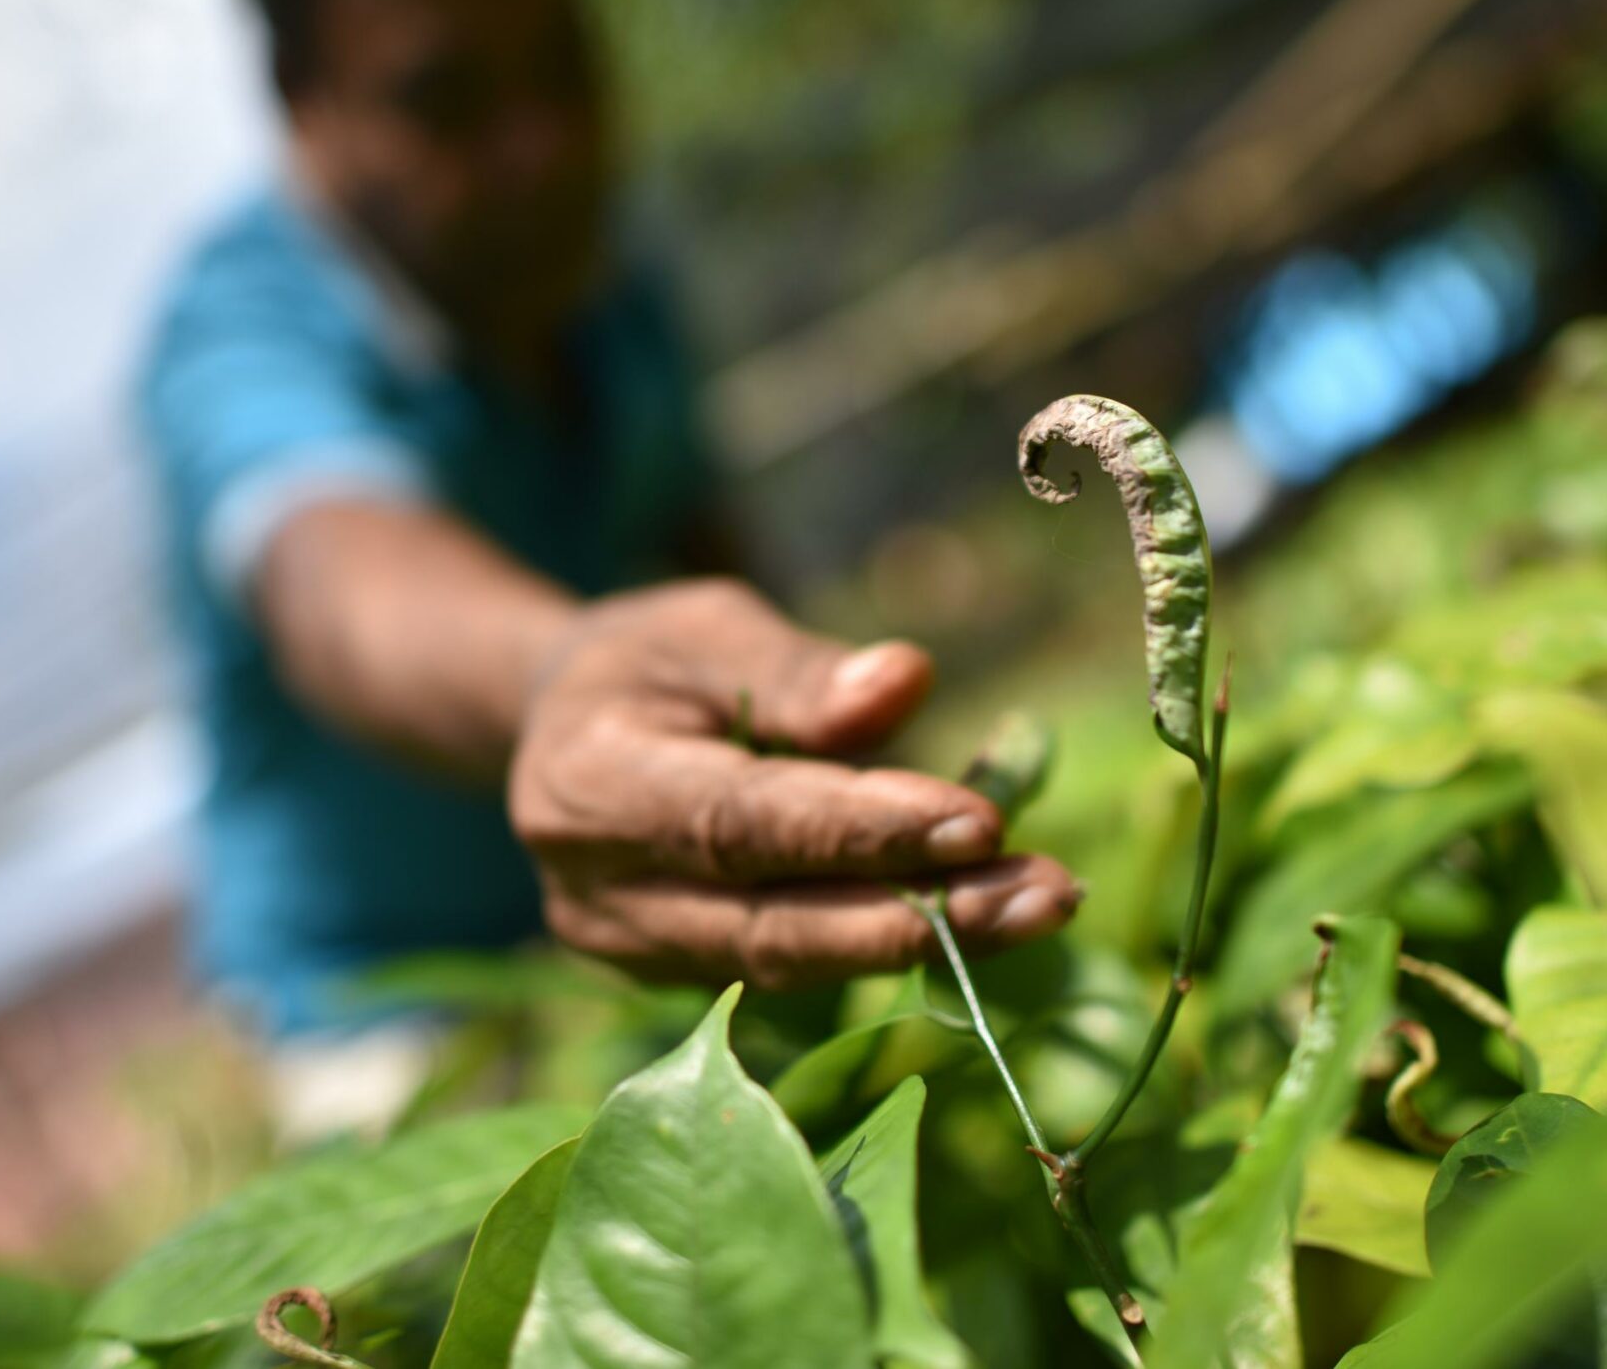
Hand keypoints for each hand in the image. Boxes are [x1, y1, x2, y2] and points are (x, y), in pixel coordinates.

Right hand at [510, 579, 1082, 988]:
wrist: (558, 730)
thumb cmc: (646, 662)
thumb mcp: (706, 627)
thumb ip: (797, 669)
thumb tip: (904, 682)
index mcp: (590, 784)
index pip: (742, 822)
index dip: (861, 831)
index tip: (979, 822)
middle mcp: (598, 894)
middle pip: (773, 923)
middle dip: (919, 913)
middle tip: (1047, 892)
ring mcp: (631, 954)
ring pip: (791, 961)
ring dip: (926, 939)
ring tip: (1041, 903)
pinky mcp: (674, 980)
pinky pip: (792, 969)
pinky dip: (887, 940)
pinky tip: (984, 912)